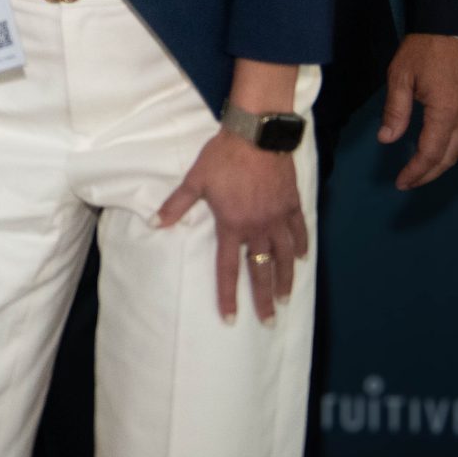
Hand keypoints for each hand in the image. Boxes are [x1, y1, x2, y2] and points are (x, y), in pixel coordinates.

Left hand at [157, 132, 308, 323]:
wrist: (255, 137)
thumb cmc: (222, 158)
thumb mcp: (195, 181)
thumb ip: (176, 205)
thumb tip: (155, 223)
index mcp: (232, 225)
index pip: (228, 268)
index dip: (228, 295)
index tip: (232, 318)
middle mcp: (258, 227)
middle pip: (261, 269)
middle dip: (263, 297)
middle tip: (269, 320)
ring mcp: (278, 217)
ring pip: (285, 255)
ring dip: (285, 278)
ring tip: (285, 296)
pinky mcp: (292, 204)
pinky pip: (300, 231)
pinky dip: (302, 246)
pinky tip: (303, 258)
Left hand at [378, 32, 457, 189]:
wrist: (455, 25)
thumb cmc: (425, 48)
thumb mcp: (400, 77)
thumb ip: (395, 111)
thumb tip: (387, 139)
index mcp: (446, 112)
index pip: (430, 153)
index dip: (416, 171)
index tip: (401, 182)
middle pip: (449, 157)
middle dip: (428, 173)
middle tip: (409, 182)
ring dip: (443, 163)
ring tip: (422, 170)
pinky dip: (454, 149)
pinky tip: (441, 149)